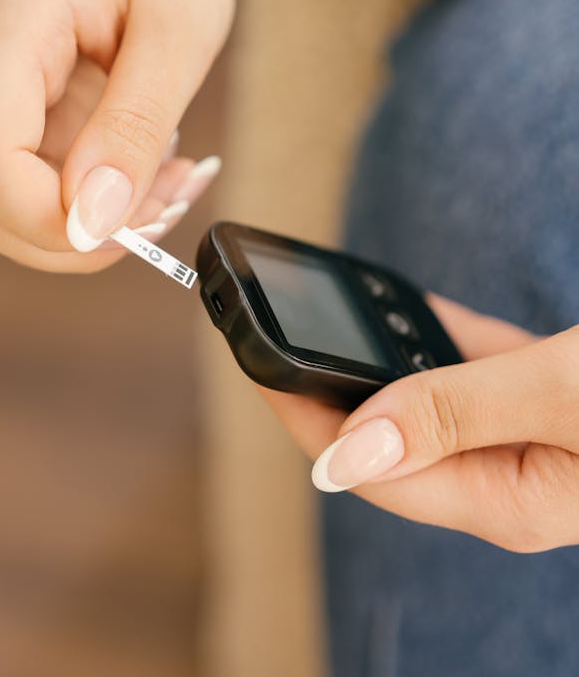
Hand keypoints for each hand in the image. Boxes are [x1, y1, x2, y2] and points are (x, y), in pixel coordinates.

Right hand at [0, 0, 233, 270]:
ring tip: (174, 185)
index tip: (136, 226)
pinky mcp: (27, 108)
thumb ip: (134, 128)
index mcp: (10, 26)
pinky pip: (45, 182)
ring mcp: (0, 88)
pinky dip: (105, 201)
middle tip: (167, 210)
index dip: (51, 220)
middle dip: (76, 233)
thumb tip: (93, 220)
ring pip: (13, 203)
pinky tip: (160, 172)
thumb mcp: (179, 33)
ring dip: (95, 223)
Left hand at [259, 295, 578, 551]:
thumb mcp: (563, 399)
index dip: (306, 415)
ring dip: (378, 357)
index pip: (370, 468)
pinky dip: (435, 335)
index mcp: (505, 500)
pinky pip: (473, 372)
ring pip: (428, 399)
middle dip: (328, 386)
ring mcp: (529, 443)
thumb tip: (350, 448)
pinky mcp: (552, 407)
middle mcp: (509, 479)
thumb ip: (461, 414)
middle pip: (389, 437)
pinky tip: (406, 307)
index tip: (258, 362)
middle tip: (277, 331)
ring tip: (326, 316)